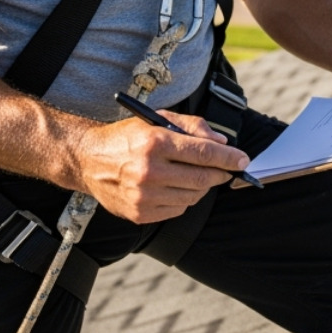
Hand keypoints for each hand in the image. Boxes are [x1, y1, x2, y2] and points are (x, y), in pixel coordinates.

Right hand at [72, 110, 250, 223]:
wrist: (89, 160)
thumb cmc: (127, 137)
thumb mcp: (157, 119)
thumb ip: (193, 126)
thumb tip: (222, 143)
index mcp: (155, 142)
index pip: (204, 153)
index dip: (229, 158)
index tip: (243, 160)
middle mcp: (149, 171)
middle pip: (202, 178)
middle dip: (221, 174)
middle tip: (227, 170)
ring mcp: (143, 196)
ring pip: (193, 196)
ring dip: (203, 186)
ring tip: (197, 176)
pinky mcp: (139, 213)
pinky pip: (178, 210)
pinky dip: (184, 199)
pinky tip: (177, 187)